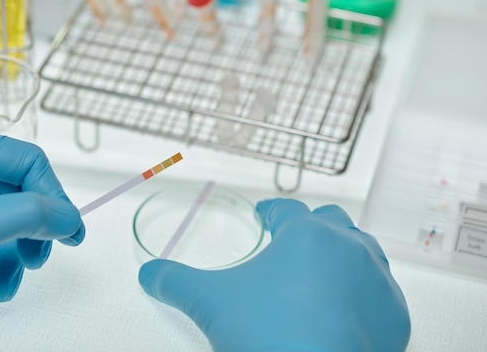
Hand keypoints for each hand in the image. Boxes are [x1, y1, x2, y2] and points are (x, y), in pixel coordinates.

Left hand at [0, 126, 83, 317]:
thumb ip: (31, 215)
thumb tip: (70, 218)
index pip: (28, 162)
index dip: (53, 197)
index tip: (70, 234)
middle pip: (18, 192)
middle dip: (31, 232)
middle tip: (40, 262)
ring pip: (3, 218)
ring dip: (14, 253)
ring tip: (10, 286)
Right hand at [139, 199, 409, 351]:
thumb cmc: (271, 335)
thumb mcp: (211, 302)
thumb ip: (176, 281)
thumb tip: (150, 274)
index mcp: (306, 234)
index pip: (287, 210)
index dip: (272, 212)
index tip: (267, 215)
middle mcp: (348, 248)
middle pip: (331, 221)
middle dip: (312, 226)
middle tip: (295, 238)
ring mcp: (377, 280)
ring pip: (364, 250)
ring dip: (344, 253)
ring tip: (324, 268)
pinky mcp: (395, 315)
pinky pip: (383, 291)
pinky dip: (366, 292)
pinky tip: (348, 306)